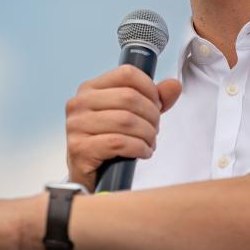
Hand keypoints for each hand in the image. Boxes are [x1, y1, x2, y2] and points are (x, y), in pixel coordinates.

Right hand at [65, 65, 181, 191]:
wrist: (89, 175)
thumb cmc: (108, 141)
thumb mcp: (132, 115)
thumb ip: (153, 99)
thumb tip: (173, 85)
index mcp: (90, 88)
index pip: (127, 73)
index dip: (150, 89)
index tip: (157, 104)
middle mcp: (79, 103)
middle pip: (129, 97)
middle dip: (151, 115)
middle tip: (154, 129)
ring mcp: (76, 125)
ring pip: (126, 120)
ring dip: (147, 134)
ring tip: (149, 142)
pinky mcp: (79, 148)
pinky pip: (118, 142)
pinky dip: (138, 148)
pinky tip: (142, 152)